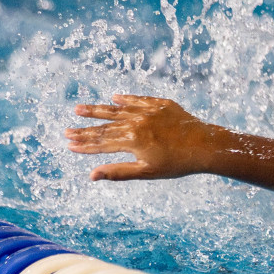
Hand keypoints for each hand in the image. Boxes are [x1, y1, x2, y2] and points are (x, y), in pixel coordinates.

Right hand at [66, 95, 225, 180]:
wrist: (207, 146)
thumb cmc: (177, 164)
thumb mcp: (147, 172)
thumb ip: (118, 172)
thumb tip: (91, 175)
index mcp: (132, 140)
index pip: (102, 143)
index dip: (85, 145)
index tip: (69, 145)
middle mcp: (137, 122)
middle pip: (106, 127)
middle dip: (85, 130)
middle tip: (67, 130)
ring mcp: (149, 111)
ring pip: (118, 110)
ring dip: (98, 110)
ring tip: (80, 109)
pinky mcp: (162, 105)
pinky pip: (140, 100)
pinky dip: (127, 99)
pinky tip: (115, 97)